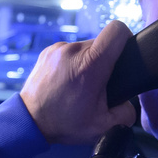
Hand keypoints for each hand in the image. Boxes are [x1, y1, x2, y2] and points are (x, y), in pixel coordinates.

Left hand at [19, 20, 137, 145]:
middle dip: (104, 60)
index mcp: (90, 64)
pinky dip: (72, 63)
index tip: (124, 52)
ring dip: (87, 61)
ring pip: (85, 47)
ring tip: (81, 84)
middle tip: (99, 82)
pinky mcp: (48, 51)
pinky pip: (69, 51)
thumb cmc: (63, 123)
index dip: (125, 38)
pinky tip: (68, 80)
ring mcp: (58, 49)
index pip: (116, 30)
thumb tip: (128, 104)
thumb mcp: (102, 126)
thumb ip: (125, 113)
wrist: (30, 122)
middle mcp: (73, 51)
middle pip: (101, 42)